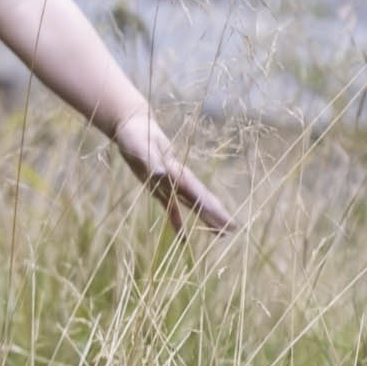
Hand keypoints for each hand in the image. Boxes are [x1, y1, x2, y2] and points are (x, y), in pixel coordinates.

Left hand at [111, 111, 234, 234]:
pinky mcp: (158, 188)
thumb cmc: (136, 134)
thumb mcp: (140, 146)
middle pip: (201, 200)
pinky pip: (171, 209)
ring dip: (205, 219)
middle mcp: (178, 179)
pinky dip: (177, 223)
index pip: (199, 193)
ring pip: (192, 205)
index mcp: (177, 171)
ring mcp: (170, 184)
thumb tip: (162, 173)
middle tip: (233, 230)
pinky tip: (183, 239)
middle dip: (217, 215)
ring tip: (221, 235)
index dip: (213, 208)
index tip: (229, 221)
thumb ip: (151, 160)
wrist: (132, 126)